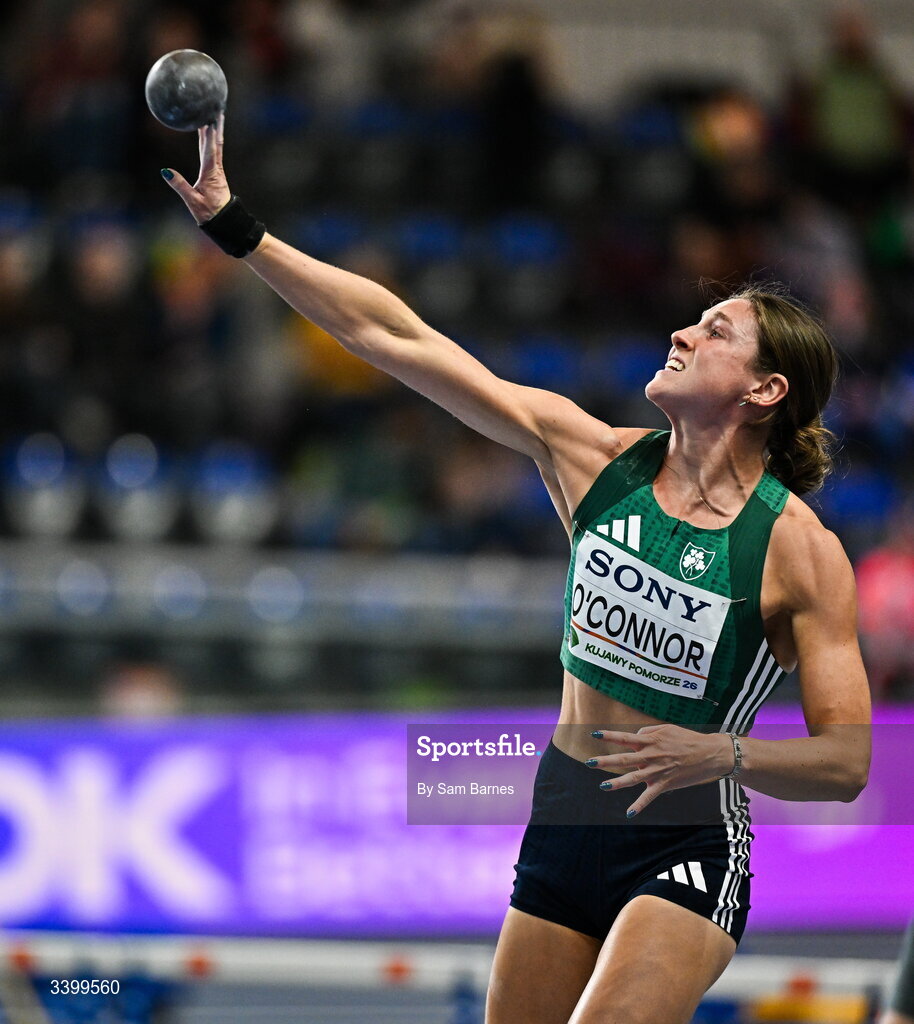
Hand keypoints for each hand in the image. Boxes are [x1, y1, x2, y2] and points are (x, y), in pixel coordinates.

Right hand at [160, 112, 231, 223]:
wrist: (225, 223)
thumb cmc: (209, 213)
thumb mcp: (192, 200)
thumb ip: (179, 185)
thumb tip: (165, 172)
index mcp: (210, 174)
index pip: (210, 151)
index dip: (209, 135)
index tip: (209, 120)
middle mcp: (216, 170)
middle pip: (216, 144)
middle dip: (215, 127)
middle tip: (216, 110)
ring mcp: (217, 171)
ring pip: (216, 147)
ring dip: (215, 132)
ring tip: (214, 116)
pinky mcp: (216, 174)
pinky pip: (214, 153)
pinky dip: (212, 142)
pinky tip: (211, 136)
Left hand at [589, 724, 732, 815]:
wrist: (711, 754)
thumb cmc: (688, 739)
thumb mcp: (667, 729)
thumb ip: (649, 732)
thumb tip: (635, 736)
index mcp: (650, 741)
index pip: (624, 737)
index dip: (608, 735)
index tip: (593, 733)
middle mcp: (651, 756)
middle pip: (624, 758)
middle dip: (605, 761)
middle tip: (588, 762)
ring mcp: (657, 771)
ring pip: (633, 778)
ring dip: (617, 783)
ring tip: (603, 786)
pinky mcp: (666, 784)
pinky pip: (650, 796)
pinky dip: (639, 805)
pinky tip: (629, 813)